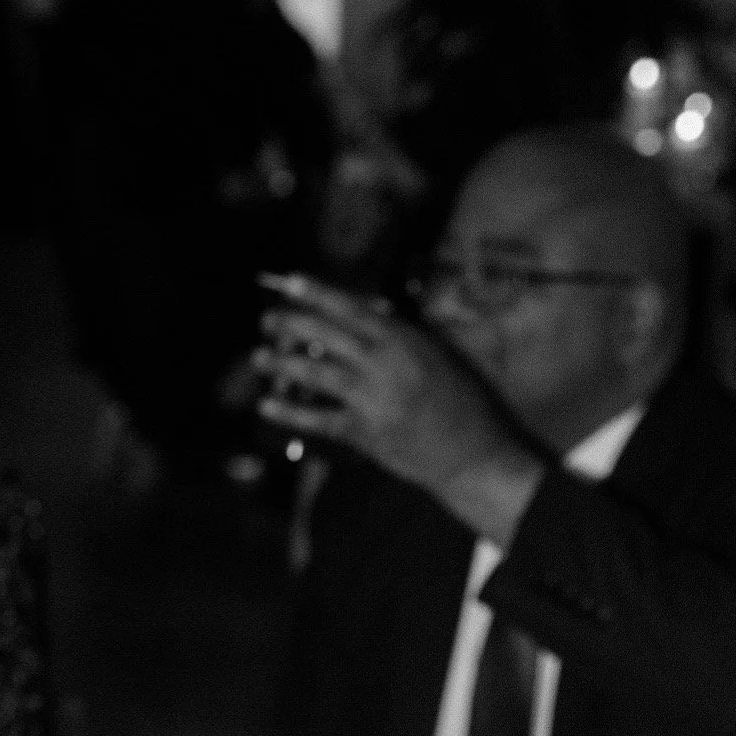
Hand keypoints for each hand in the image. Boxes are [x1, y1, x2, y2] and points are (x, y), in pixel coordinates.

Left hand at [253, 279, 544, 541]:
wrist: (477, 455)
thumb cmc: (467, 402)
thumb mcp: (443, 354)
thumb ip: (405, 334)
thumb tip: (371, 311)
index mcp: (405, 339)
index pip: (352, 308)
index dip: (317, 292)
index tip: (288, 281)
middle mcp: (386, 363)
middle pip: (327, 335)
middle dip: (292, 323)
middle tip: (267, 319)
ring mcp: (375, 399)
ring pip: (317, 374)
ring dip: (282, 363)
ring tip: (258, 356)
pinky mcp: (367, 434)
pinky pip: (320, 420)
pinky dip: (290, 413)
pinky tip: (266, 405)